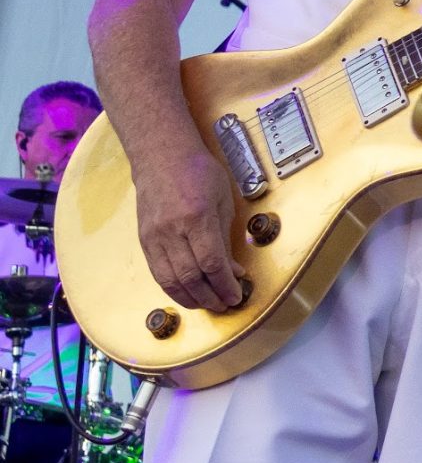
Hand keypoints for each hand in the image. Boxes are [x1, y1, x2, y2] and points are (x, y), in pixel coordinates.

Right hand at [132, 145, 244, 310]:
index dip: (225, 285)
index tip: (236, 295)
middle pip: (190, 277)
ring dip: (190, 298)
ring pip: (170, 280)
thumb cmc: (198, 173)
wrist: (161, 157)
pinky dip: (173, 288)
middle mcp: (171, 231)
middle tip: (225, 304)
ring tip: (208, 304)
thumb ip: (225, 238)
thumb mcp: (223, 200)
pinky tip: (187, 293)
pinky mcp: (143, 240)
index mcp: (196, 218)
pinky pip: (157, 273)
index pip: (211, 263)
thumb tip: (233, 271)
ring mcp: (153, 237)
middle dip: (210, 297)